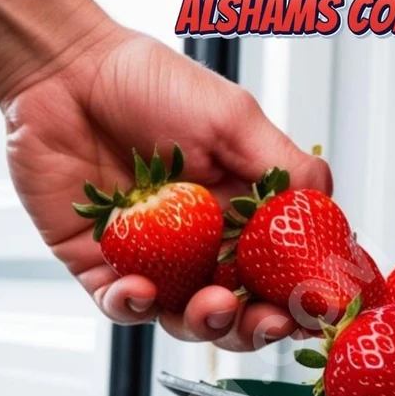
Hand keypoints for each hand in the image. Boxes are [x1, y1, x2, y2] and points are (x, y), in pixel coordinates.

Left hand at [3, 23, 331, 349]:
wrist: (66, 70)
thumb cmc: (148, 85)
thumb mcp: (233, 119)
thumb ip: (282, 166)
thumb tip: (328, 208)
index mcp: (234, 218)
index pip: (274, 275)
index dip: (296, 297)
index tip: (315, 308)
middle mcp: (196, 248)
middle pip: (234, 310)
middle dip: (253, 325)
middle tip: (266, 320)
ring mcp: (150, 263)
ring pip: (181, 318)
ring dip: (201, 322)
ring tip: (211, 304)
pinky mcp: (100, 268)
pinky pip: (119, 305)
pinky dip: (132, 306)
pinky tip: (140, 290)